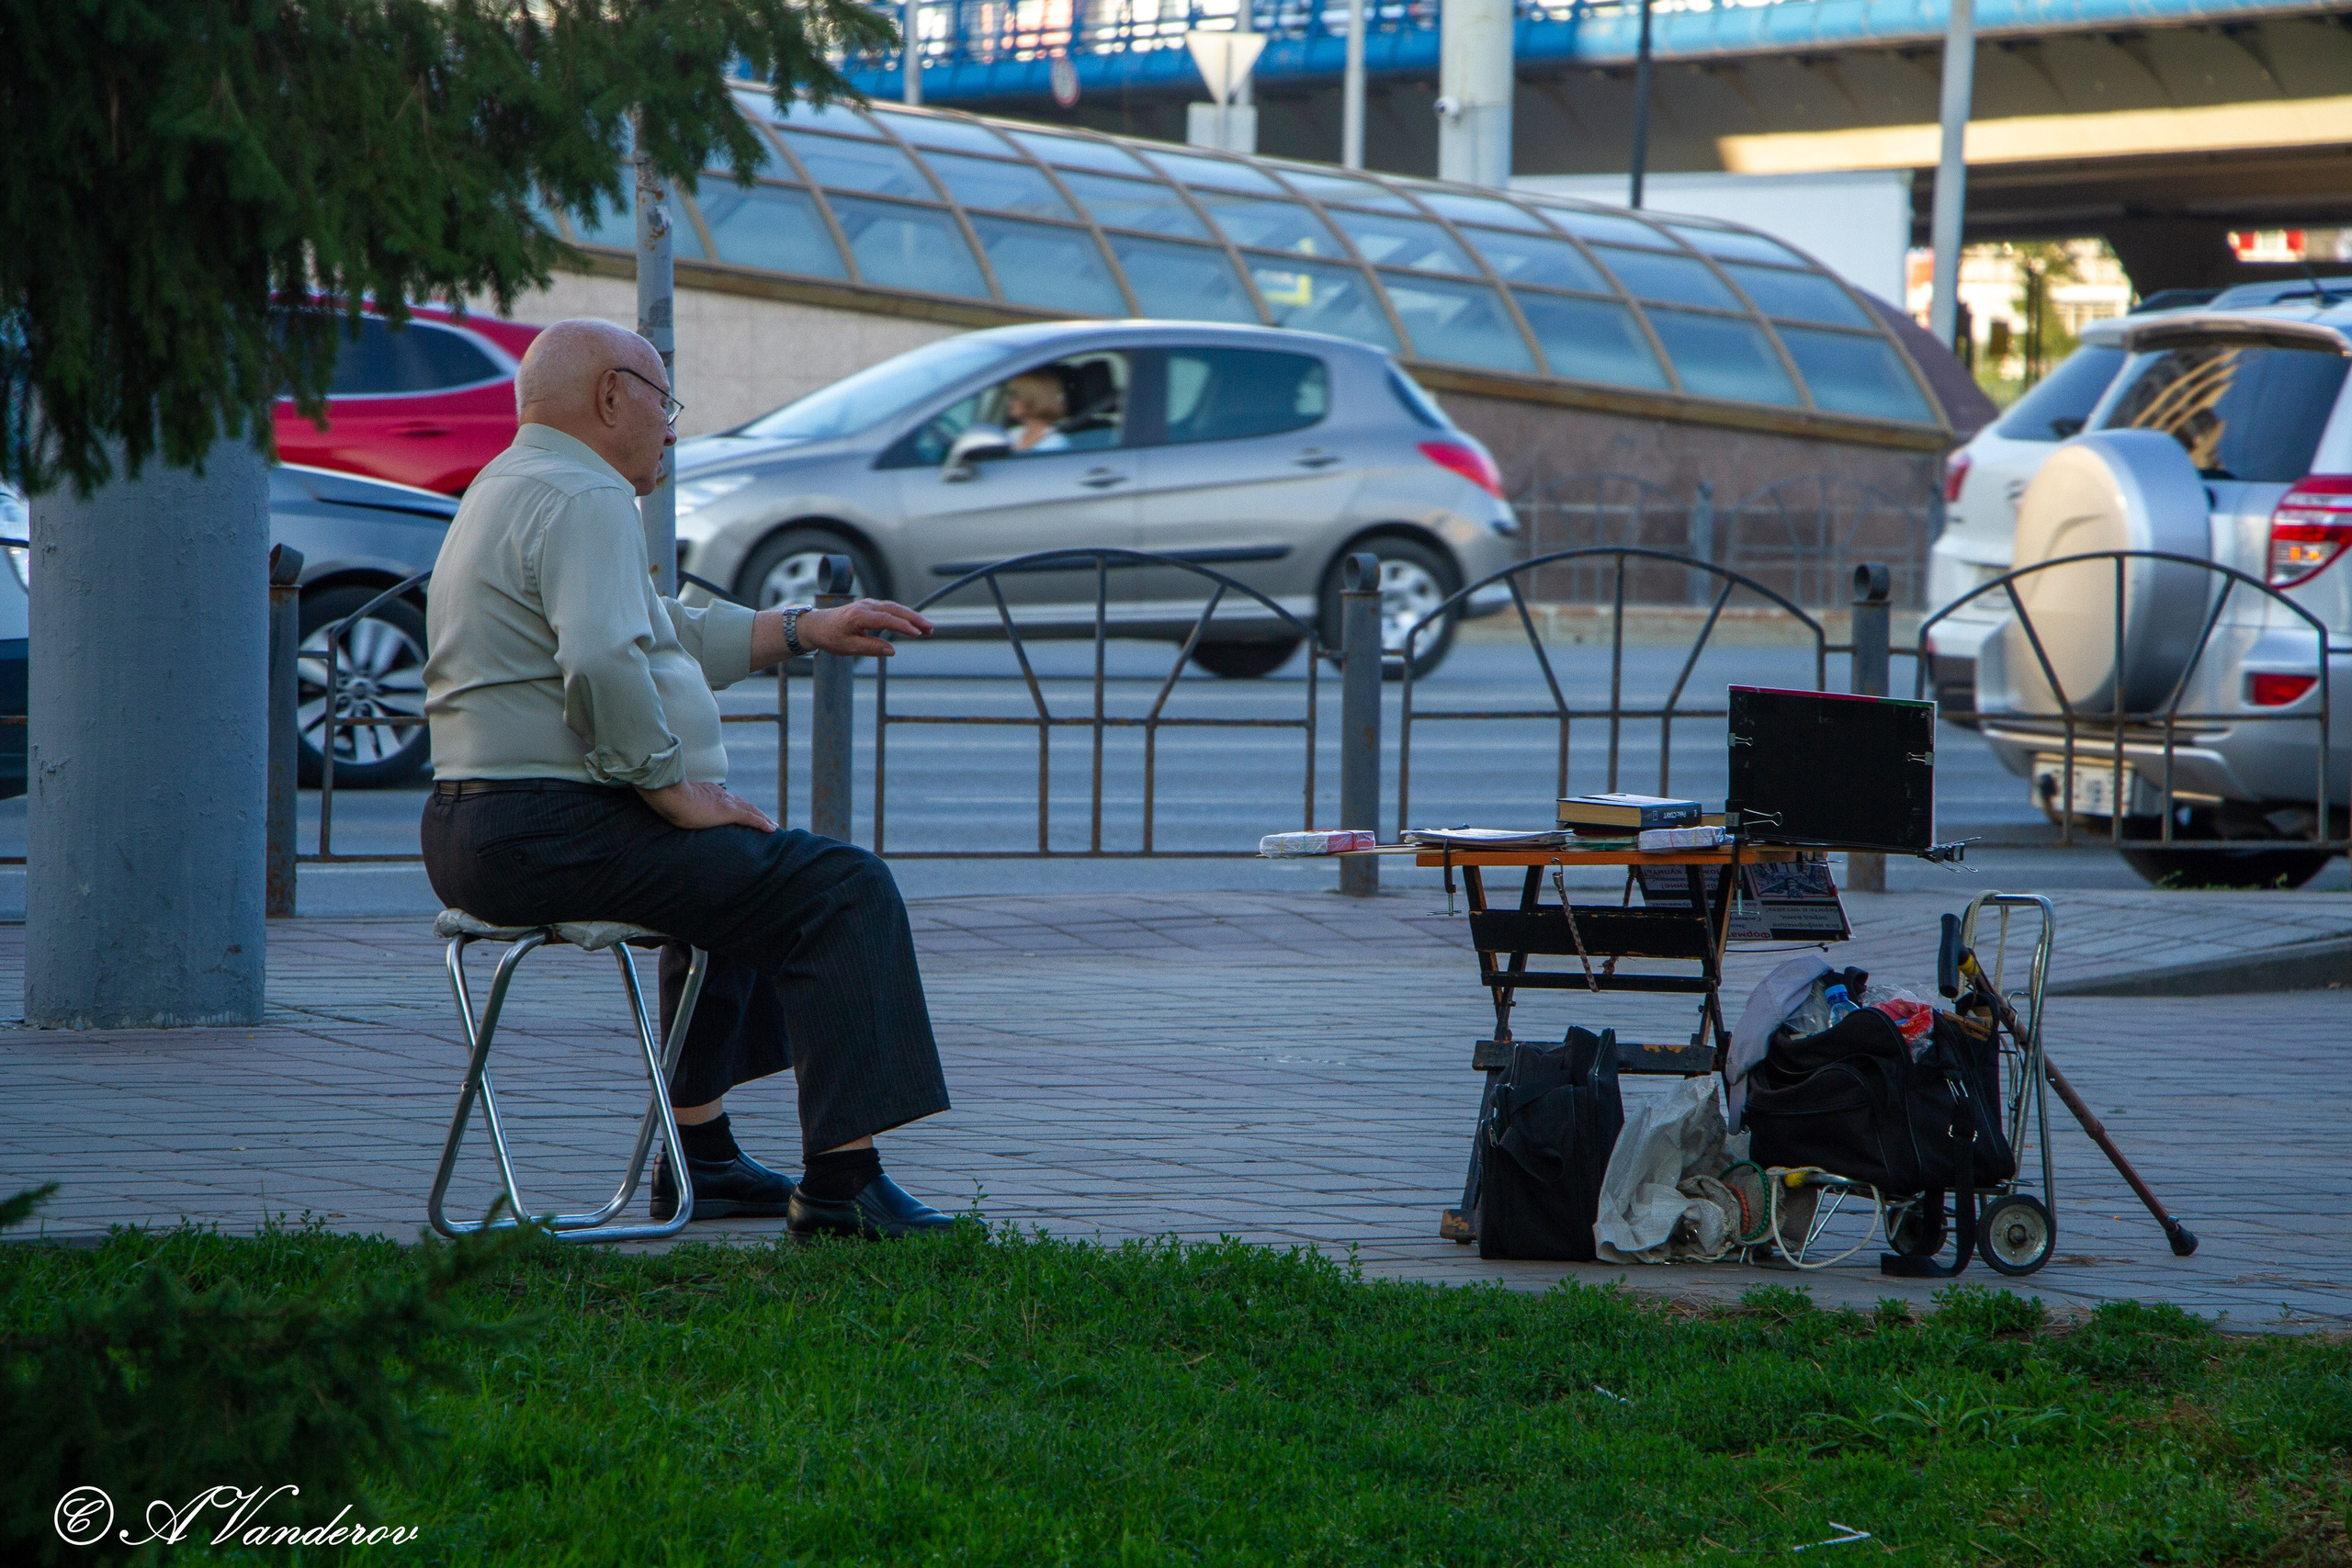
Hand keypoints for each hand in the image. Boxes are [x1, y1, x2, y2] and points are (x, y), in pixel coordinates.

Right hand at [636, 780, 777, 832]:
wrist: (672, 796)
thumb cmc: (669, 799)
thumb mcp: (677, 801)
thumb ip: (680, 803)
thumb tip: (671, 808)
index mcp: (710, 793)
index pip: (730, 800)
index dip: (741, 806)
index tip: (748, 811)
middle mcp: (722, 796)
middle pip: (745, 804)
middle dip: (757, 813)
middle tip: (768, 821)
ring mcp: (727, 803)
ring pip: (752, 811)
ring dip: (764, 819)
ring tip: (773, 827)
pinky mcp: (729, 812)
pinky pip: (751, 818)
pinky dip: (763, 824)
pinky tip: (772, 829)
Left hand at [799, 598, 933, 657]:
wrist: (816, 625)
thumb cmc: (830, 637)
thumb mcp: (847, 648)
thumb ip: (870, 648)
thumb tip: (891, 651)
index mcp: (859, 616)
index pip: (886, 619)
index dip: (902, 626)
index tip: (917, 633)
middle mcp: (866, 606)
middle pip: (895, 610)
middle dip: (914, 619)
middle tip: (930, 629)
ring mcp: (868, 604)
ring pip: (895, 608)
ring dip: (912, 617)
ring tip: (927, 628)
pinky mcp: (870, 607)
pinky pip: (891, 609)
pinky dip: (904, 615)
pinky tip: (914, 624)